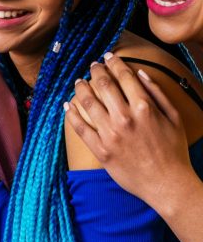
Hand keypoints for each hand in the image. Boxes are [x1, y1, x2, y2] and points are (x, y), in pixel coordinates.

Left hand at [66, 53, 192, 204]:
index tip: (108, 57)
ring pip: (87, 103)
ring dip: (80, 88)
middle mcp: (124, 118)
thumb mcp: (174, 118)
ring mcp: (110, 134)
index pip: (124, 77)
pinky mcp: (100, 150)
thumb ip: (157, 93)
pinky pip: (79, 128)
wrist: (167, 184)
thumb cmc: (174, 151)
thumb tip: (140, 74)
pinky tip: (67, 105)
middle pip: (102, 85)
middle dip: (95, 71)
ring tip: (79, 82)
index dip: (114, 63)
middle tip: (92, 66)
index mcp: (144, 108)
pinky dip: (71, 114)